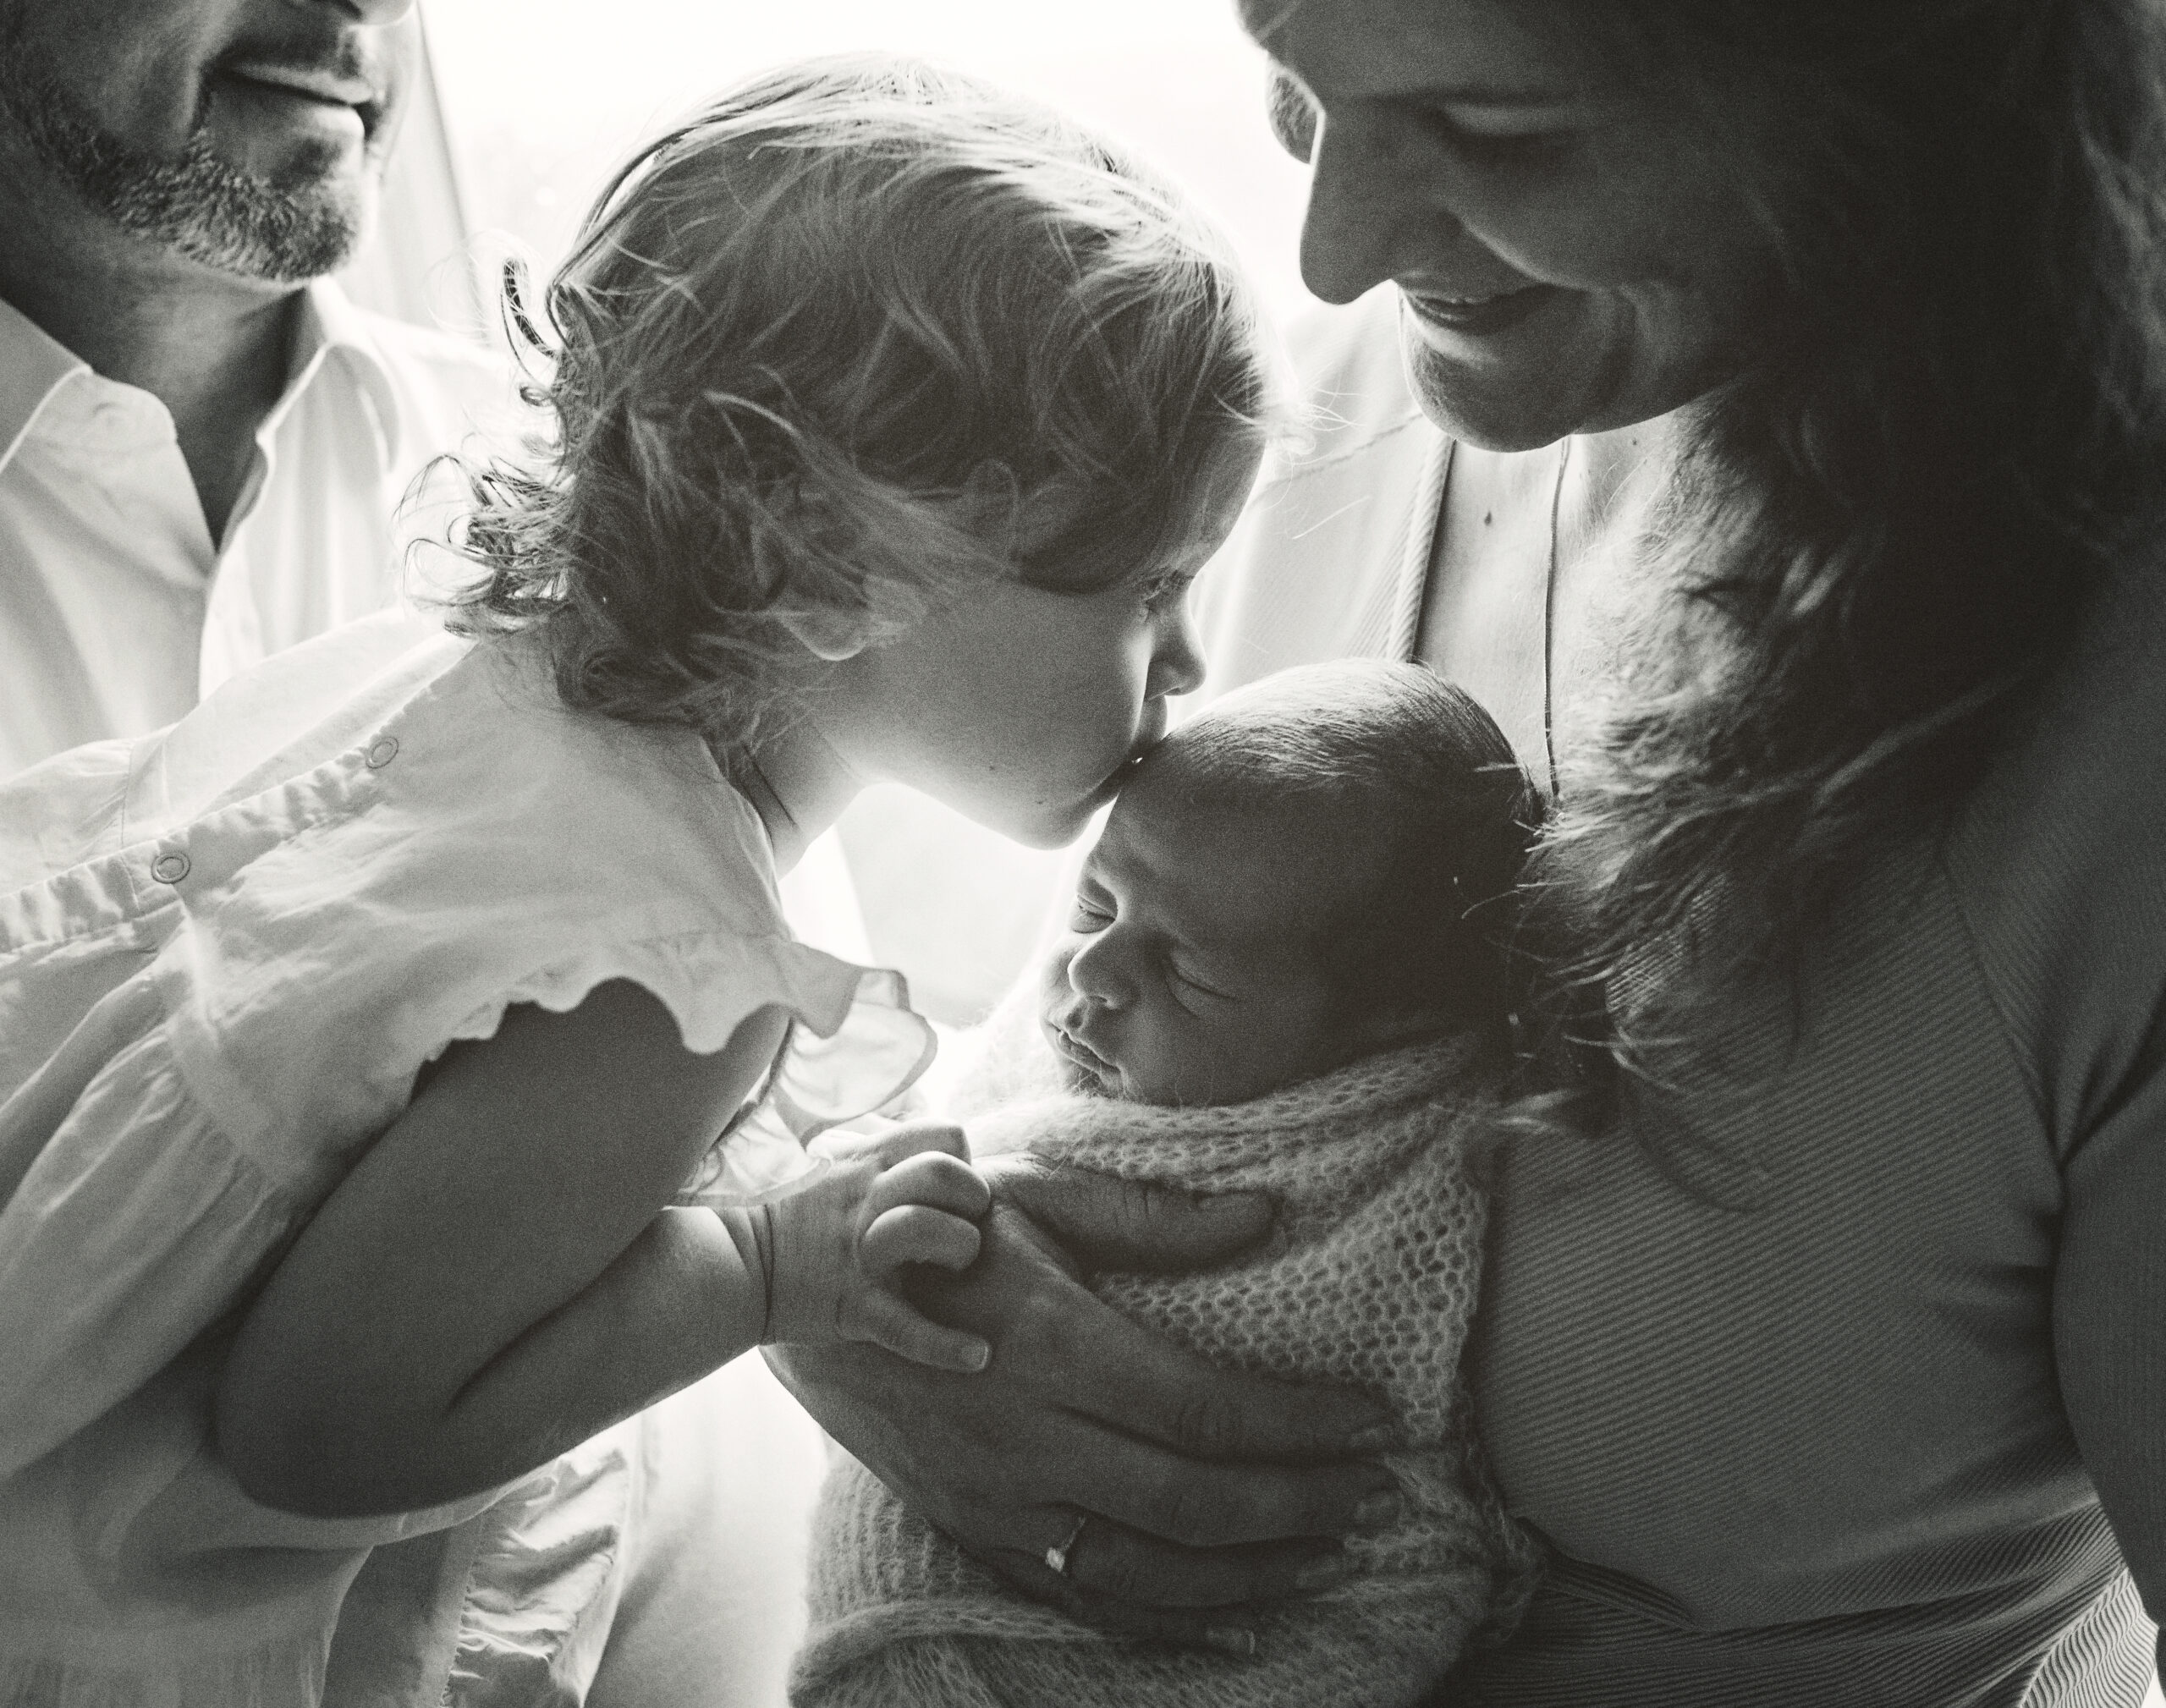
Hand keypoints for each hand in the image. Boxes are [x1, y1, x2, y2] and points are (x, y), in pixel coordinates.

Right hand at [730, 1121, 991, 1372]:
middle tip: (963, 1225)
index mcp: (869, 1163)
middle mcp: (869, 1200)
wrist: (734, 1264)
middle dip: (973, 1199)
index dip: (961, 1158)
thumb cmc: (789, 1216)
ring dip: (960, 1252)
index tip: (952, 1187)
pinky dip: (948, 1346)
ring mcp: (862, 1254)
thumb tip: (917, 1143)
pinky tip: (979, 1356)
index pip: (944, 1134)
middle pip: (945, 1174)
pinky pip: (909, 1327)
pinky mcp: (855, 1306)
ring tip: (954, 1271)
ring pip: (932, 1231)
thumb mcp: (833, 1164)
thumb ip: (877, 1149)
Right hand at [766, 1154, 1403, 1646]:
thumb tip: (1266, 1216)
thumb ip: (1155, 1216)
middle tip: (1374, 1491)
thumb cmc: (926, 1223)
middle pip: (1191, 1503)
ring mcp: (996, 1497)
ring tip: (1326, 1551)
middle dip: (1298, 1505)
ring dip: (1247, 1573)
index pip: (1207, 1411)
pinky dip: (1162, 1617)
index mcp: (1053, 1342)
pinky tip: (1228, 1613)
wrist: (795, 1289)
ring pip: (1144, 1568)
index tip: (1376, 1421)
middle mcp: (1028, 1435)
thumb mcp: (1037, 1189)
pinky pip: (1080, 1595)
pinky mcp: (972, 1527)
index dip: (1303, 1427)